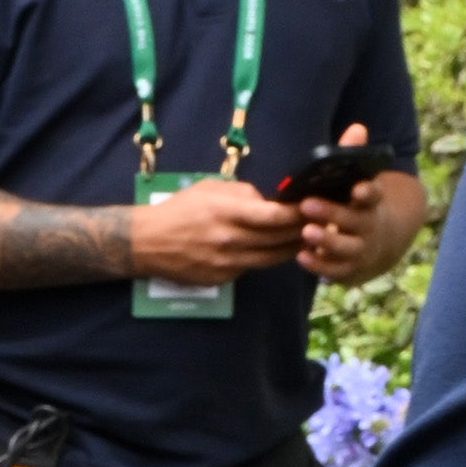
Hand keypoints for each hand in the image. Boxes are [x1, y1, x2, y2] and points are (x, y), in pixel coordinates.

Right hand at [130, 174, 301, 283]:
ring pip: (270, 258)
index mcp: (227, 212)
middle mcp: (229, 240)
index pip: (274, 216)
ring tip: (305, 239)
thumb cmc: (179, 209)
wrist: (146, 242)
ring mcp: (225, 262)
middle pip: (278, 239)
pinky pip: (251, 267)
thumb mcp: (211, 188)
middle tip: (319, 223)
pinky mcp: (221, 278)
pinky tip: (272, 250)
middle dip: (301, 230)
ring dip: (291, 249)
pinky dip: (264, 258)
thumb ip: (243, 193)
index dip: (298, 213)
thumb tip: (269, 201)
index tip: (312, 206)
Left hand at [293, 129, 422, 280]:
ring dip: (326, 240)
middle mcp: (368, 225)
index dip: (367, 192)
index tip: (357, 188)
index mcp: (371, 202)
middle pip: (354, 221)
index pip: (374, 195)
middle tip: (308, 205)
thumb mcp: (356, 183)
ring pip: (346, 247)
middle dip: (333, 214)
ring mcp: (360, 249)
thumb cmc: (355, 207)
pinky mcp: (349, 268)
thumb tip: (357, 128)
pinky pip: (335, 270)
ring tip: (307, 232)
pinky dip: (319, 264)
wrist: (375, 244)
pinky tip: (301, 256)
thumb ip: (353, 158)